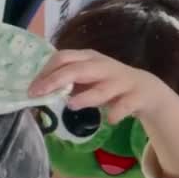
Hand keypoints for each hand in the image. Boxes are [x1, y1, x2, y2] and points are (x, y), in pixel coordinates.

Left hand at [27, 49, 178, 123]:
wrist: (146, 90)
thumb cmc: (106, 84)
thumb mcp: (84, 79)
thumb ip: (64, 84)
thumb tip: (37, 93)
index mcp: (88, 58)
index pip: (63, 58)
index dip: (45, 72)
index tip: (32, 89)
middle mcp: (103, 66)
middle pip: (78, 69)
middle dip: (55, 81)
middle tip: (37, 94)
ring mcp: (121, 80)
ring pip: (102, 88)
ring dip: (86, 97)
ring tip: (71, 105)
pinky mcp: (136, 96)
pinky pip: (125, 105)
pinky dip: (116, 113)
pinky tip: (110, 120)